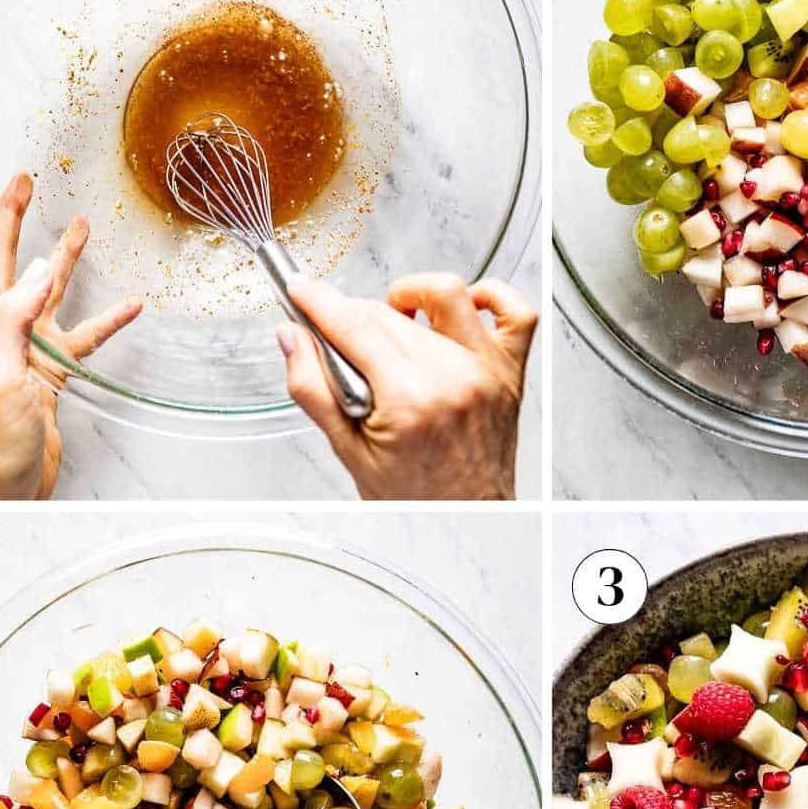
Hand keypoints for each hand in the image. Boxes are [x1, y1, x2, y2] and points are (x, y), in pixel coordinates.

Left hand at [0, 162, 141, 499]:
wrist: (5, 484)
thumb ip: (12, 319)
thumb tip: (34, 270)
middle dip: (7, 216)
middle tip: (22, 182)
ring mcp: (26, 346)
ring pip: (44, 287)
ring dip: (59, 255)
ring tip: (78, 225)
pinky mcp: (51, 370)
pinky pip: (85, 336)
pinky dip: (108, 319)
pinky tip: (129, 305)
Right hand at [277, 271, 535, 499]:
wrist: (467, 519)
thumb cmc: (416, 498)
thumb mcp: (349, 453)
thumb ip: (313, 391)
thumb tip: (292, 339)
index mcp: (410, 400)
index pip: (354, 327)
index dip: (319, 302)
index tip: (301, 290)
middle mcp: (453, 378)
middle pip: (388, 312)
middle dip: (351, 315)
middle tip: (337, 339)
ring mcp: (487, 370)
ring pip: (443, 297)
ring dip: (409, 296)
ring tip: (393, 323)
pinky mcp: (510, 371)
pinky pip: (514, 312)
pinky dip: (488, 296)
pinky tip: (458, 309)